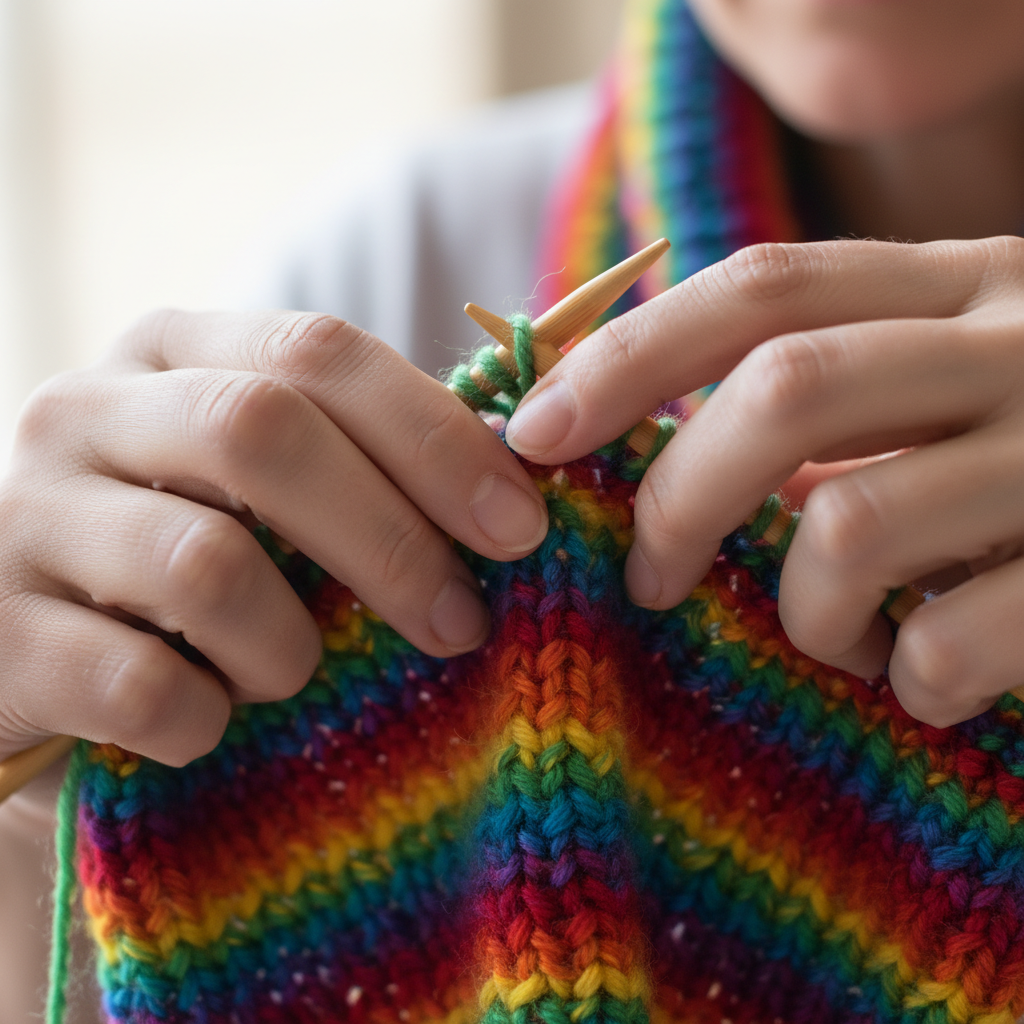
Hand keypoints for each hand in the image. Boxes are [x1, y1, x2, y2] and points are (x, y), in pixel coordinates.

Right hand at [0, 310, 546, 770]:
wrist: (44, 662)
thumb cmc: (195, 569)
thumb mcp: (272, 491)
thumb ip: (364, 461)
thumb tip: (514, 486)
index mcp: (174, 351)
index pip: (320, 352)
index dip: (436, 438)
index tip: (519, 527)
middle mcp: (85, 408)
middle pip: (263, 434)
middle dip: (389, 540)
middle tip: (459, 622)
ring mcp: (23, 517)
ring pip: (205, 567)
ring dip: (289, 645)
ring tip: (293, 674)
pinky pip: (141, 685)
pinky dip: (208, 720)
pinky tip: (213, 725)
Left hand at [505, 238, 1023, 726]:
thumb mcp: (939, 387)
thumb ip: (822, 396)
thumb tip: (640, 444)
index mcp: (960, 283)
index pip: (763, 286)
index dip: (631, 354)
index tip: (535, 430)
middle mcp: (1023, 341)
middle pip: (787, 388)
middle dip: (677, 494)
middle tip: (643, 576)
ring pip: (851, 524)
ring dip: (799, 609)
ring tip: (822, 640)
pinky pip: (953, 639)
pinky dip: (907, 677)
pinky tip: (924, 683)